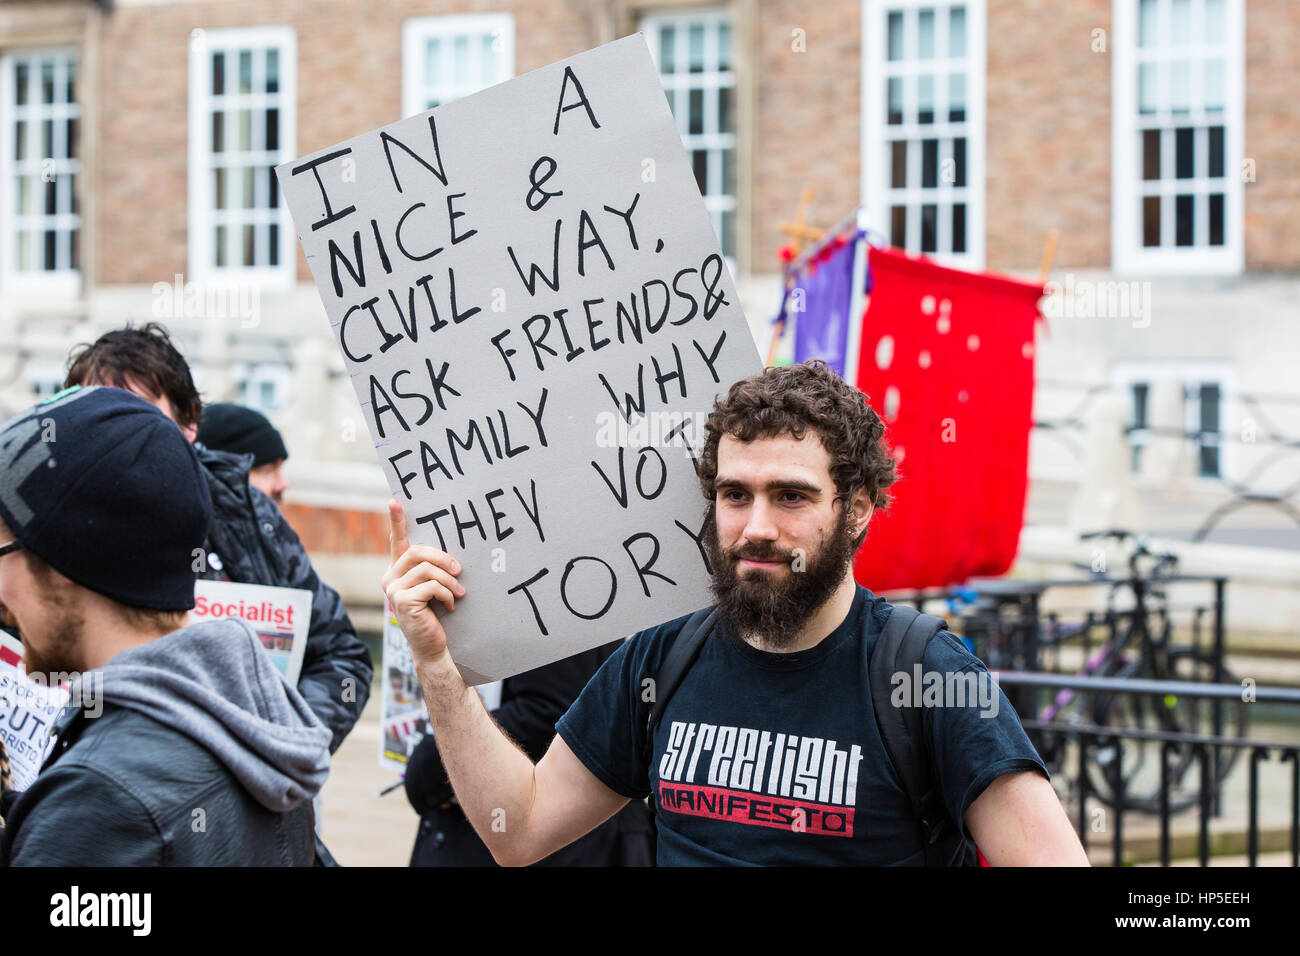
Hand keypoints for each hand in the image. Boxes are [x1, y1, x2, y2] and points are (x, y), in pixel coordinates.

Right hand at [382, 500, 465, 667]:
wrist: (432, 645)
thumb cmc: (436, 613)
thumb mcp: (435, 586)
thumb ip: (433, 569)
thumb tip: (452, 555)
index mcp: (398, 570)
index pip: (397, 541)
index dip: (396, 520)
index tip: (394, 501)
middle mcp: (389, 577)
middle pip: (418, 552)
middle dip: (443, 559)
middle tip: (460, 570)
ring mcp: (393, 589)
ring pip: (428, 570)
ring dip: (449, 582)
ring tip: (458, 594)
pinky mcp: (402, 601)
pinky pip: (432, 586)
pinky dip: (447, 595)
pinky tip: (449, 607)